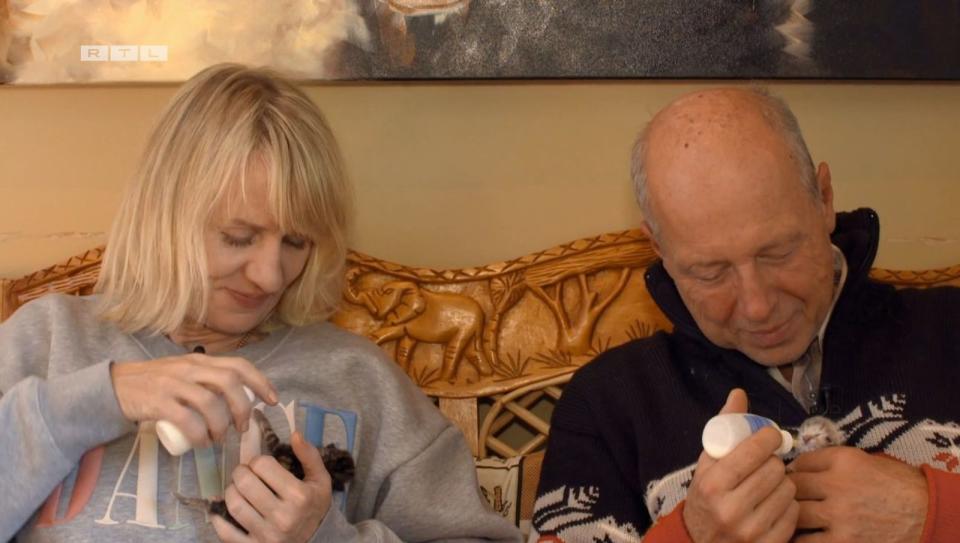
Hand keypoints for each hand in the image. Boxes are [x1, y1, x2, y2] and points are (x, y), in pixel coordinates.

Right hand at [110, 352, 277, 446]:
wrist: (113, 386)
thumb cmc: (154, 383)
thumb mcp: (184, 373)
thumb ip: (206, 378)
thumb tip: (238, 397)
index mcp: (200, 360)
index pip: (239, 365)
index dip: (261, 382)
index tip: (273, 400)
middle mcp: (189, 368)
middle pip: (230, 383)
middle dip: (243, 408)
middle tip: (243, 428)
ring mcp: (173, 383)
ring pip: (210, 402)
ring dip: (221, 425)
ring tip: (219, 439)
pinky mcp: (157, 401)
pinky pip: (186, 420)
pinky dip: (199, 434)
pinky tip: (201, 444)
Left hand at [213, 431, 332, 542]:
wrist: (317, 540)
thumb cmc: (314, 506)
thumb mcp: (320, 480)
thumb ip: (309, 456)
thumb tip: (295, 433)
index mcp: (299, 496)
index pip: (262, 465)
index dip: (258, 461)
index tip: (261, 465)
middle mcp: (283, 516)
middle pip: (245, 483)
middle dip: (240, 473)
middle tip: (244, 474)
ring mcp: (267, 535)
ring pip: (234, 505)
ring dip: (230, 492)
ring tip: (238, 490)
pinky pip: (226, 533)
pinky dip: (219, 519)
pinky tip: (222, 511)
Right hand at [683, 389, 798, 542]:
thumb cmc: (705, 498)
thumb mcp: (706, 465)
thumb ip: (723, 429)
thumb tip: (739, 393)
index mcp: (712, 484)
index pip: (753, 451)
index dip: (768, 438)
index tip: (770, 436)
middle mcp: (730, 509)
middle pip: (775, 470)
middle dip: (773, 462)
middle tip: (766, 464)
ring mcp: (750, 531)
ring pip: (788, 491)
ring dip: (783, 483)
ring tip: (769, 486)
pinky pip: (793, 514)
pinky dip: (788, 506)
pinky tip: (774, 505)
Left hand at [788, 447, 927, 541]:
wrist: (927, 515)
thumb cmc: (896, 485)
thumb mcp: (865, 460)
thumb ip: (831, 461)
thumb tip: (797, 466)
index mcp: (843, 461)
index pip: (799, 463)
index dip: (791, 471)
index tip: (790, 477)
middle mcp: (838, 486)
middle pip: (792, 488)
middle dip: (786, 493)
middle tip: (786, 498)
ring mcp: (840, 517)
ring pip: (796, 515)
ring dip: (792, 516)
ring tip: (792, 518)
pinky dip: (800, 539)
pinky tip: (801, 536)